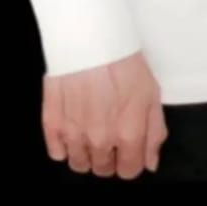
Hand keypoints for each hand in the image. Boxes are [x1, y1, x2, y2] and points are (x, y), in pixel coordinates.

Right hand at [41, 51, 168, 178]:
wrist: (89, 36)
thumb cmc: (121, 60)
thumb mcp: (151, 92)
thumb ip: (154, 132)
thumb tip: (149, 162)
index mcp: (128, 134)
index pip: (129, 170)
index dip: (130, 160)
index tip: (128, 148)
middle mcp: (100, 140)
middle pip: (103, 169)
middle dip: (109, 156)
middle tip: (109, 131)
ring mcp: (73, 133)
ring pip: (79, 164)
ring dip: (86, 152)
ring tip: (90, 129)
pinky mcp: (52, 122)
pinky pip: (56, 152)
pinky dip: (63, 145)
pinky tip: (72, 126)